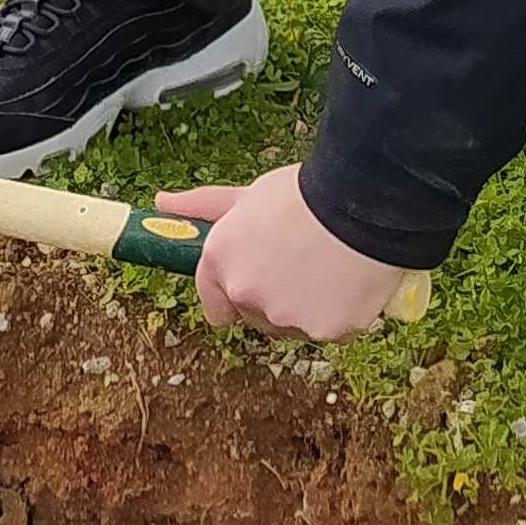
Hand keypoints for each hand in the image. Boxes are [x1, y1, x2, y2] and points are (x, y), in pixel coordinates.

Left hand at [157, 167, 412, 339]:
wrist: (363, 202)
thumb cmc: (306, 192)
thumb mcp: (250, 194)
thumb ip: (204, 206)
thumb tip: (162, 202)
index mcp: (221, 261)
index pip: (214, 303)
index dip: (234, 291)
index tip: (254, 278)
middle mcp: (246, 294)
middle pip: (255, 314)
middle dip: (273, 296)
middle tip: (301, 260)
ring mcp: (285, 317)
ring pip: (293, 324)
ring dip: (306, 305)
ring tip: (330, 263)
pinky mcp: (324, 332)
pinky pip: (329, 328)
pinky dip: (339, 310)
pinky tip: (351, 276)